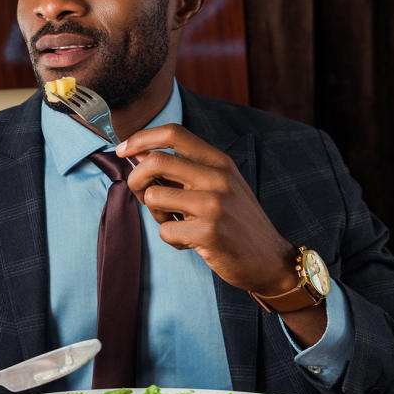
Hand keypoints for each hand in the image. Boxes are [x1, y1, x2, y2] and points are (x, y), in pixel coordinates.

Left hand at [116, 124, 296, 295]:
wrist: (270, 260)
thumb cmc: (236, 221)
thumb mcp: (218, 186)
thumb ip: (183, 169)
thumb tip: (137, 154)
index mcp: (219, 161)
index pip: (174, 132)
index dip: (141, 137)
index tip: (123, 149)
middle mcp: (218, 177)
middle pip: (155, 161)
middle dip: (136, 179)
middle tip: (142, 194)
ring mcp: (214, 204)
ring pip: (153, 197)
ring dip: (156, 215)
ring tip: (177, 222)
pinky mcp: (209, 232)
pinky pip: (165, 230)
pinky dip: (171, 239)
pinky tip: (191, 242)